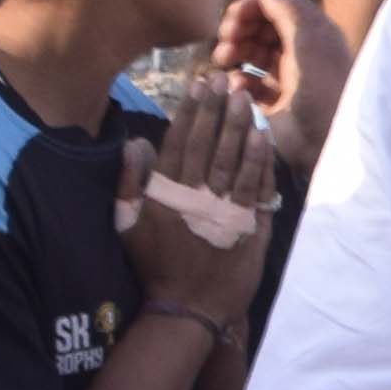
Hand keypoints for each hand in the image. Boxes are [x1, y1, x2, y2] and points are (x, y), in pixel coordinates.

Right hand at [116, 82, 275, 325]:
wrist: (189, 308)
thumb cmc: (155, 267)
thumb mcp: (127, 227)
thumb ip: (128, 184)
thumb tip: (135, 143)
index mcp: (167, 195)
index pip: (179, 143)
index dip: (190, 112)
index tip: (197, 85)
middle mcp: (197, 198)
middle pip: (209, 145)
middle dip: (217, 110)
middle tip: (224, 81)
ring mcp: (226, 211)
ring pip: (235, 161)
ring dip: (240, 127)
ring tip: (245, 99)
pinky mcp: (250, 226)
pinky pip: (257, 187)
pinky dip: (260, 161)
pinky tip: (263, 137)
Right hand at [220, 0, 353, 174]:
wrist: (328, 141)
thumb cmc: (322, 87)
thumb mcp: (308, 42)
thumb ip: (288, 11)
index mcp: (311, 34)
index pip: (276, 9)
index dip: (252, 8)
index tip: (232, 18)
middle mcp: (299, 53)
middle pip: (261, 29)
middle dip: (240, 29)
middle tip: (224, 38)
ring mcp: (287, 79)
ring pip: (253, 54)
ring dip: (235, 51)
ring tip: (222, 59)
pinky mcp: (275, 105)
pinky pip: (250, 85)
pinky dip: (238, 81)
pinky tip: (235, 85)